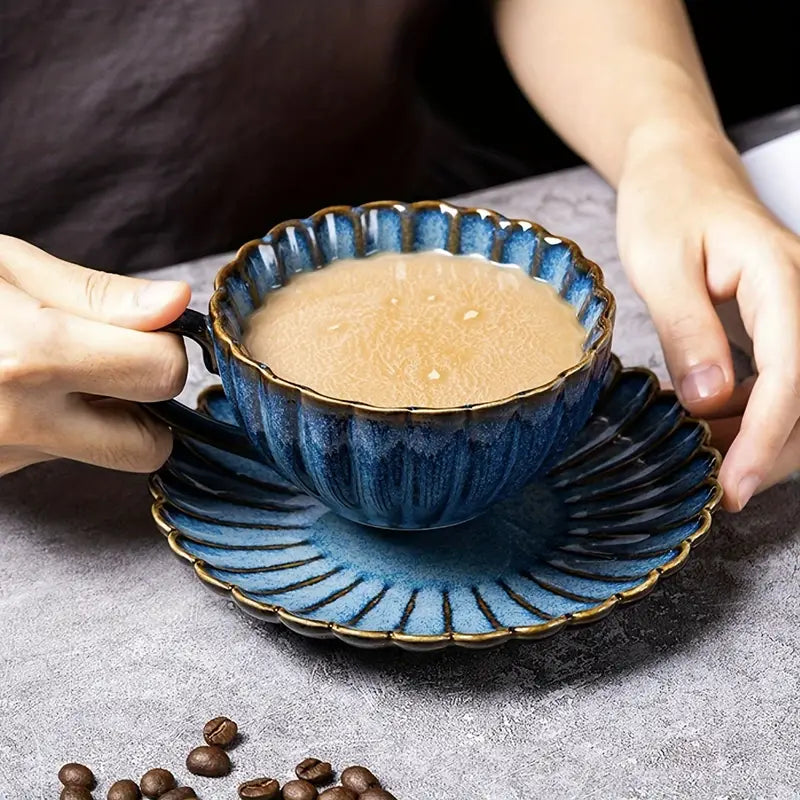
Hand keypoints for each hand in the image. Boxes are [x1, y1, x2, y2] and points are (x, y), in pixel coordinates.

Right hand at [0, 235, 189, 475]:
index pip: (162, 372)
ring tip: (57, 371)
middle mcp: (18, 421)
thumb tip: (178, 303)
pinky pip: (59, 457)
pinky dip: (61, 428)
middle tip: (113, 360)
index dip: (163, 342)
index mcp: (28, 356)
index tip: (144, 325)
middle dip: (148, 402)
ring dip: (104, 418)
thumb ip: (97, 295)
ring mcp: (3, 457)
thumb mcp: (5, 266)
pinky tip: (24, 391)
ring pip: (105, 454)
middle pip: (149, 445)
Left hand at [616, 123, 799, 510]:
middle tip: (714, 484)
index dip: (762, 439)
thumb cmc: (668, 204)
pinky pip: (780, 382)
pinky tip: (707, 424)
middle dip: (765, 451)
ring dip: (757, 438)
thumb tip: (708, 400)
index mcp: (781, 278)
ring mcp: (796, 313)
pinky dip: (749, 415)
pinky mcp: (781, 325)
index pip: (789, 377)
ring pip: (798, 397)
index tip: (733, 485)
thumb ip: (687, 330)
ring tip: (703, 455)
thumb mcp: (663, 264)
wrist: (681, 169)